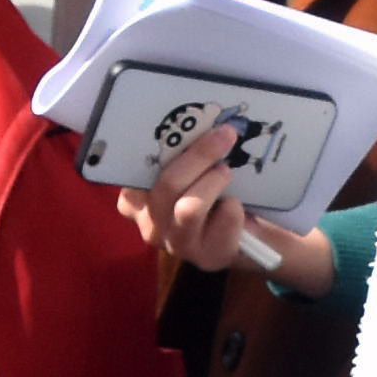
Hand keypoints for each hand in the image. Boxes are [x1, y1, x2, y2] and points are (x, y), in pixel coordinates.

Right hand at [117, 119, 332, 293]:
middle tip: (224, 136)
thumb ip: (183, 153)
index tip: (176, 127)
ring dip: (213, 182)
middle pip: (166, 184)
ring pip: (189, 208)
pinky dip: (234, 208)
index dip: (152, 147)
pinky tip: (237, 206)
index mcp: (137, 200)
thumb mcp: (193, 172)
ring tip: (226, 172)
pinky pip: (222, 222)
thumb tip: (200, 119)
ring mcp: (177, 244)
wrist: (246, 236)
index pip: (130, 173)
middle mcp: (150, 224)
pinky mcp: (207, 257)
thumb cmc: (212, 195)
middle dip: (200, 155)